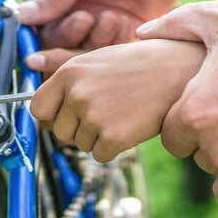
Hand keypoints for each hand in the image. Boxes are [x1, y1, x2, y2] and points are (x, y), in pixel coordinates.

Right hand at [20, 0, 217, 73]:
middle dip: (70, 35)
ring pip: (86, 49)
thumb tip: (21, 16)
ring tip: (111, 15)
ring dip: (96, 37)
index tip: (36, 48)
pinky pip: (113, 51)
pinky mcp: (127, 30)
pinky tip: (124, 21)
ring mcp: (102, 20)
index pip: (39, 21)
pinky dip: (116, 42)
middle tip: (84, 18)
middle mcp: (79, 6)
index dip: (37, 36)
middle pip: (60, 41)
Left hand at [30, 39, 205, 162]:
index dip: (50, 117)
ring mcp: (94, 116)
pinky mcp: (113, 136)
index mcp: (69, 72)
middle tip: (105, 113)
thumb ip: (67, 85)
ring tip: (121, 113)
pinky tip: (130, 125)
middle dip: (78, 129)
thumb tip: (40, 114)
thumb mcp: (96, 62)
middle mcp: (76, 94)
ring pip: (80, 145)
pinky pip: (100, 155)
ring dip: (98, 137)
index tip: (61, 119)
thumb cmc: (138, 65)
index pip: (38, 109)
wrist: (179, 70)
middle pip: (59, 132)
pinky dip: (114, 147)